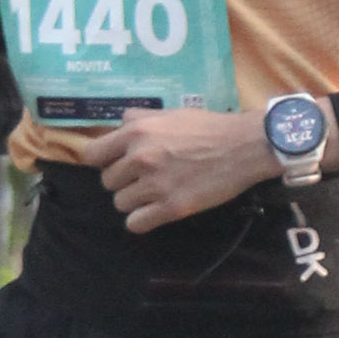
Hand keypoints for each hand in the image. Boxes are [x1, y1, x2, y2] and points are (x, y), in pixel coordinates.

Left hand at [96, 103, 307, 232]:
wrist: (246, 146)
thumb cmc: (210, 127)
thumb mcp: (171, 113)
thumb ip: (140, 118)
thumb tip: (120, 124)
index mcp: (136, 132)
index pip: (92, 155)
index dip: (103, 162)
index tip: (116, 165)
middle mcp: (140, 158)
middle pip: (108, 182)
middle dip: (124, 182)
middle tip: (145, 180)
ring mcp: (156, 184)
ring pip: (120, 203)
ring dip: (135, 201)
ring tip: (154, 196)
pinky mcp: (172, 207)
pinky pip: (136, 224)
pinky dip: (142, 221)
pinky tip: (154, 214)